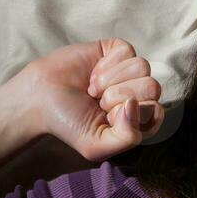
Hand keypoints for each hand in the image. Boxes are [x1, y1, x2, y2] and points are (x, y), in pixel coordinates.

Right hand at [23, 38, 165, 162]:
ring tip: (93, 89)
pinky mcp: (116, 52)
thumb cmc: (69, 123)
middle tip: (97, 102)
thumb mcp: (96, 145)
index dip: (131, 115)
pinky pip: (127, 51)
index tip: (107, 118)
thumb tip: (135, 104)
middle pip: (152, 87)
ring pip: (142, 67)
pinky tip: (92, 74)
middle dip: (119, 96)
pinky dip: (106, 64)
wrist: (40, 98)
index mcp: (139, 119)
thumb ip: (127, 137)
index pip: (156, 112)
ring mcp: (128, 72)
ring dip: (110, 80)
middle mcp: (138, 94)